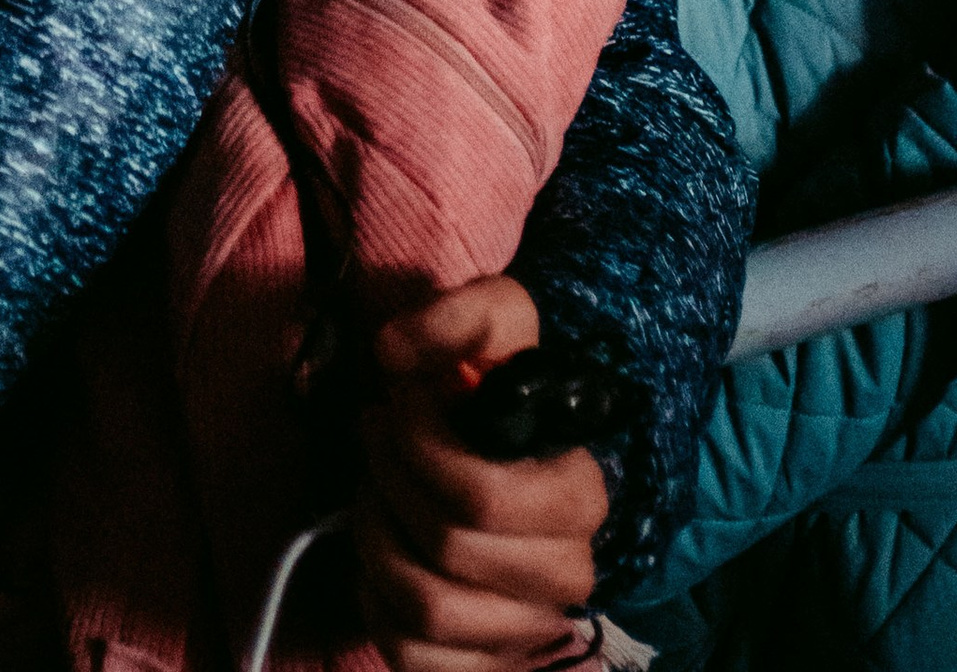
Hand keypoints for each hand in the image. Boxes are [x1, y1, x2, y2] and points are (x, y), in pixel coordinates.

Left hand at [355, 278, 608, 671]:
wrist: (523, 444)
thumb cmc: (506, 383)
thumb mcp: (498, 322)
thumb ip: (455, 319)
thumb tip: (394, 353)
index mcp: (579, 496)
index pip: (481, 496)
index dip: (418, 449)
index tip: (399, 403)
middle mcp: (566, 573)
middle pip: (446, 550)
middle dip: (390, 484)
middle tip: (378, 439)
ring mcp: (528, 626)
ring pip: (426, 610)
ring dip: (379, 543)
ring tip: (376, 492)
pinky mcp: (488, 660)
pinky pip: (414, 658)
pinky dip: (378, 606)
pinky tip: (383, 552)